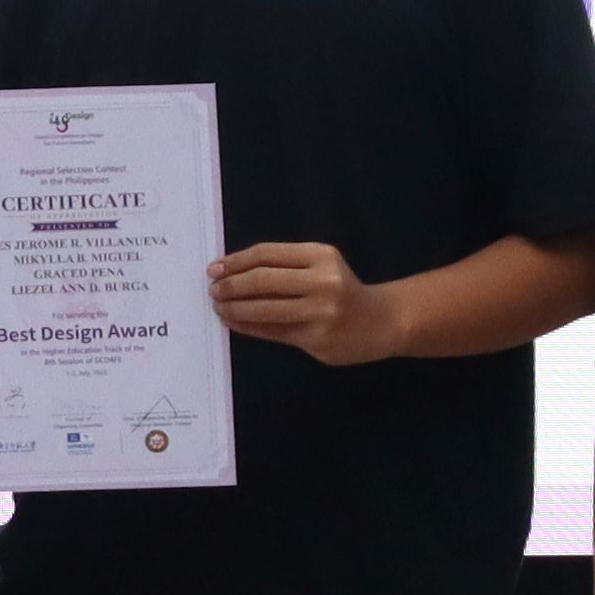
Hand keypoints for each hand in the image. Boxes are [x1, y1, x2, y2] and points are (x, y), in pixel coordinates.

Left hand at [221, 240, 402, 363]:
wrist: (381, 322)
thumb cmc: (342, 289)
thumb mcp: (321, 265)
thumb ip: (285, 266)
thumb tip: (232, 272)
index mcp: (321, 255)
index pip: (267, 254)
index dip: (235, 261)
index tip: (214, 269)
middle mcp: (323, 281)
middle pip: (263, 280)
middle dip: (231, 285)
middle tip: (213, 290)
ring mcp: (321, 312)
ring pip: (265, 309)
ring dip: (235, 308)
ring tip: (219, 308)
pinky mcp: (317, 339)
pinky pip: (273, 332)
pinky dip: (248, 326)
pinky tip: (234, 322)